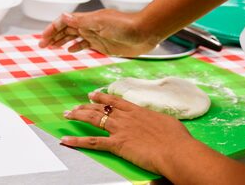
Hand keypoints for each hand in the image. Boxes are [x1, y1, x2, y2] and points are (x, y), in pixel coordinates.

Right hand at [38, 10, 160, 56]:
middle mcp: (88, 26)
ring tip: (52, 48)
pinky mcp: (102, 45)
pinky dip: (75, 47)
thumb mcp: (101, 23)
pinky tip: (69, 51)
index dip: (52, 29)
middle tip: (42, 45)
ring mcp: (95, 36)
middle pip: (66, 30)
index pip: (63, 22)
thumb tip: (62, 16)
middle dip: (53, 36)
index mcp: (86, 20)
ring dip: (62, 41)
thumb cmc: (125, 25)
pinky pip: (84, 45)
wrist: (145, 32)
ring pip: (73, 38)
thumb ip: (81, 21)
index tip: (43, 39)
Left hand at [61, 91, 195, 174]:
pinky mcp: (116, 143)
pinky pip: (93, 141)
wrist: (176, 150)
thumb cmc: (178, 140)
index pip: (115, 101)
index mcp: (138, 111)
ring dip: (78, 116)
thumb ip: (157, 120)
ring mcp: (119, 129)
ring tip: (67, 115)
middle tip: (74, 106)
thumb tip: (159, 122)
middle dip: (85, 106)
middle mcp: (125, 117)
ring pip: (93, 119)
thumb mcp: (168, 123)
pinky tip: (66, 140)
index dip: (102, 97)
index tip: (92, 94)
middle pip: (100, 107)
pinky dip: (77, 141)